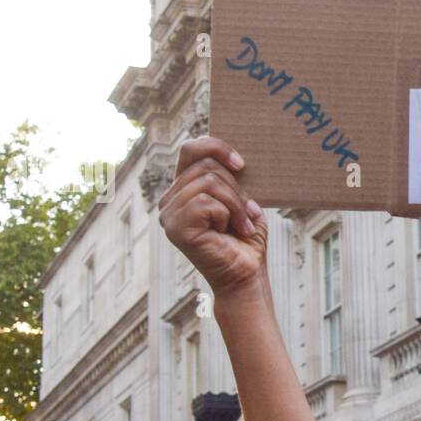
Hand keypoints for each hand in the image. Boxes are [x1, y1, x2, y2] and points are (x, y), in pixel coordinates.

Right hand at [158, 137, 267, 298]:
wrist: (247, 273)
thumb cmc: (245, 238)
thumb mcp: (240, 198)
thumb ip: (228, 176)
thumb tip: (231, 154)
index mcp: (183, 189)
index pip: (190, 149)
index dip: (216, 147)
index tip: (242, 164)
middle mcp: (170, 200)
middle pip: (205, 165)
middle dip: (235, 188)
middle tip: (250, 214)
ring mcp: (169, 214)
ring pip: (207, 182)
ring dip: (235, 204)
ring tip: (243, 225)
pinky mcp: (176, 228)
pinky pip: (205, 202)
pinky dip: (227, 215)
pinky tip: (230, 232)